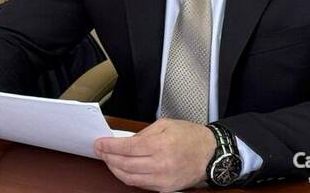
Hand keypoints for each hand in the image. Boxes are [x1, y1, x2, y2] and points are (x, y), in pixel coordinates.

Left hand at [94, 118, 215, 191]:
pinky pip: (140, 185)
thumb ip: (143, 132)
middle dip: (108, 158)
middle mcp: (160, 164)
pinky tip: (123, 169)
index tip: (99, 143)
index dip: (109, 146)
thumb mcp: (166, 124)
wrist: (210, 154)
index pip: (127, 147)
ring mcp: (162, 179)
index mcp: (160, 144)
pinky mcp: (164, 188)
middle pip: (125, 164)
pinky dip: (128, 177)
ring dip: (115, 169)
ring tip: (109, 160)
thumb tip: (125, 140)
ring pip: (130, 178)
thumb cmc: (190, 136)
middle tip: (100, 151)